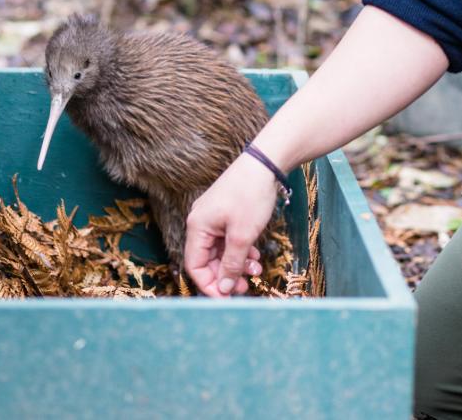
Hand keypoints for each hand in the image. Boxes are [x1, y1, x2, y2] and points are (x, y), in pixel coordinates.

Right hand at [184, 154, 278, 296]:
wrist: (265, 162)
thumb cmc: (251, 195)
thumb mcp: (242, 236)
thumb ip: (231, 265)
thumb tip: (223, 289)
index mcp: (197, 226)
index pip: (195, 266)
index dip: (209, 285)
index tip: (228, 299)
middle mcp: (200, 221)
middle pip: (207, 260)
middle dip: (226, 275)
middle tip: (247, 287)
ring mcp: (213, 215)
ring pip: (220, 250)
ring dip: (237, 263)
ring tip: (256, 269)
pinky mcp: (226, 212)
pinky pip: (228, 239)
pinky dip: (241, 249)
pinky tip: (255, 255)